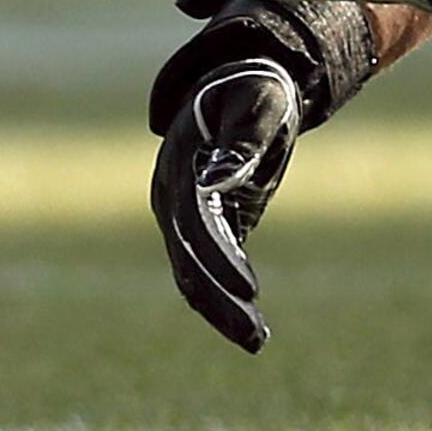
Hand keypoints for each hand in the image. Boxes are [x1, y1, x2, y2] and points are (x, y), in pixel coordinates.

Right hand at [150, 57, 298, 352]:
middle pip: (188, 261)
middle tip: (256, 339)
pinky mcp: (203, 227)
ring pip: (192, 274)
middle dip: (219, 302)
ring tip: (257, 343)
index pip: (196, 224)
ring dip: (221, 311)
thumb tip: (220, 180)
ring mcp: (182, 216)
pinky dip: (226, 299)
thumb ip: (244, 141)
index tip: (250, 289)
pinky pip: (206, 271)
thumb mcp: (259, 104)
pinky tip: (252, 328)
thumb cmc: (254, 91)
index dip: (220, 258)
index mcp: (180, 167)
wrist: (239, 87)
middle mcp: (172, 198)